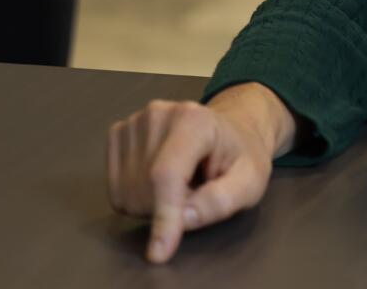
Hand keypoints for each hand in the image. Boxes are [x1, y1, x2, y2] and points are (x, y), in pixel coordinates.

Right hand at [106, 83, 295, 263]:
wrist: (227, 130)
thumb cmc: (241, 157)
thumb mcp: (250, 181)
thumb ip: (222, 200)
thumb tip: (184, 218)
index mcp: (195, 120)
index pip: (166, 174)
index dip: (163, 214)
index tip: (161, 251)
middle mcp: (158, 115)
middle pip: (144, 189)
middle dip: (168, 209)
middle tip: (196, 193)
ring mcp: (134, 123)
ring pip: (127, 193)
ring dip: (152, 205)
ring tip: (183, 184)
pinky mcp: (118, 135)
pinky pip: (116, 190)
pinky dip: (137, 197)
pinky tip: (161, 180)